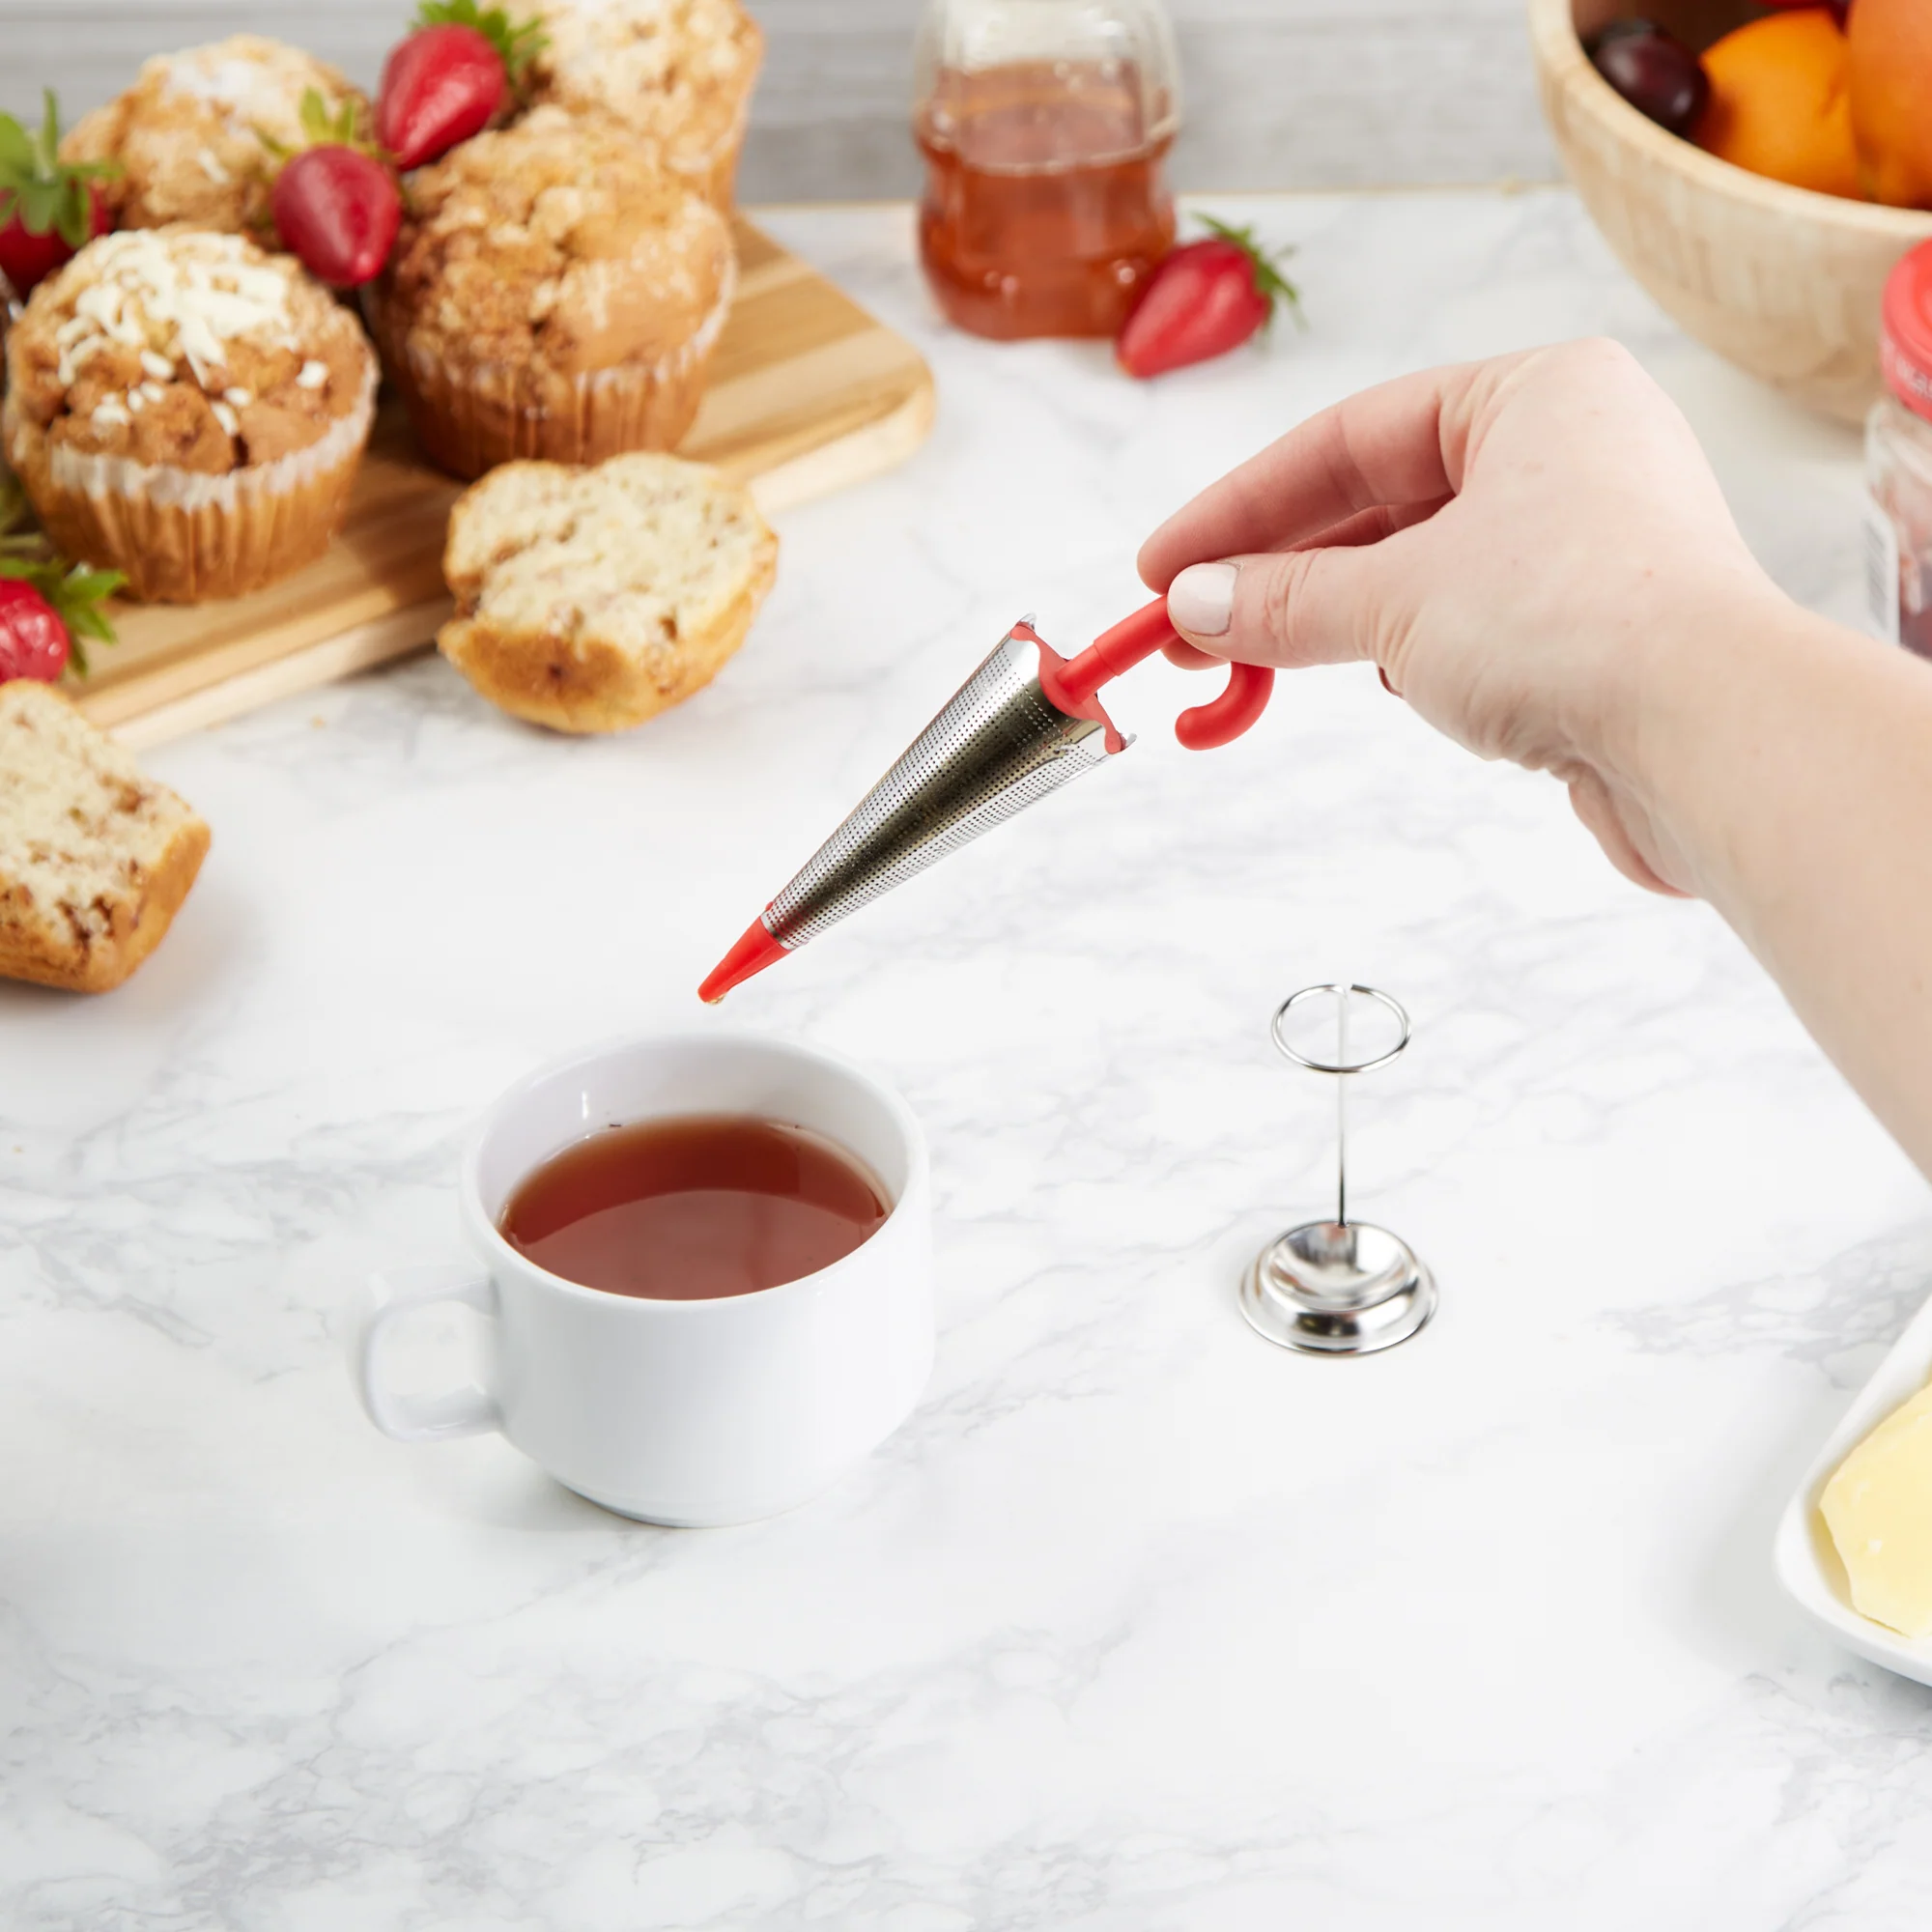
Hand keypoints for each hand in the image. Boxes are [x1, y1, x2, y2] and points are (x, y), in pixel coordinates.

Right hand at [1137, 339, 1791, 896]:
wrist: (1715, 739)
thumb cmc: (1577, 623)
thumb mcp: (1393, 601)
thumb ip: (1282, 600)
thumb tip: (1195, 606)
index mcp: (1537, 394)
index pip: (1349, 438)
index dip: (1239, 508)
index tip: (1163, 569)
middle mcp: (1572, 456)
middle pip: (1380, 506)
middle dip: (1274, 575)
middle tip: (1183, 632)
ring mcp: (1589, 551)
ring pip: (1421, 574)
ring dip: (1334, 620)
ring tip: (1252, 665)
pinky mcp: (1596, 639)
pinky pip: (1466, 633)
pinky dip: (1402, 659)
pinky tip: (1372, 685)